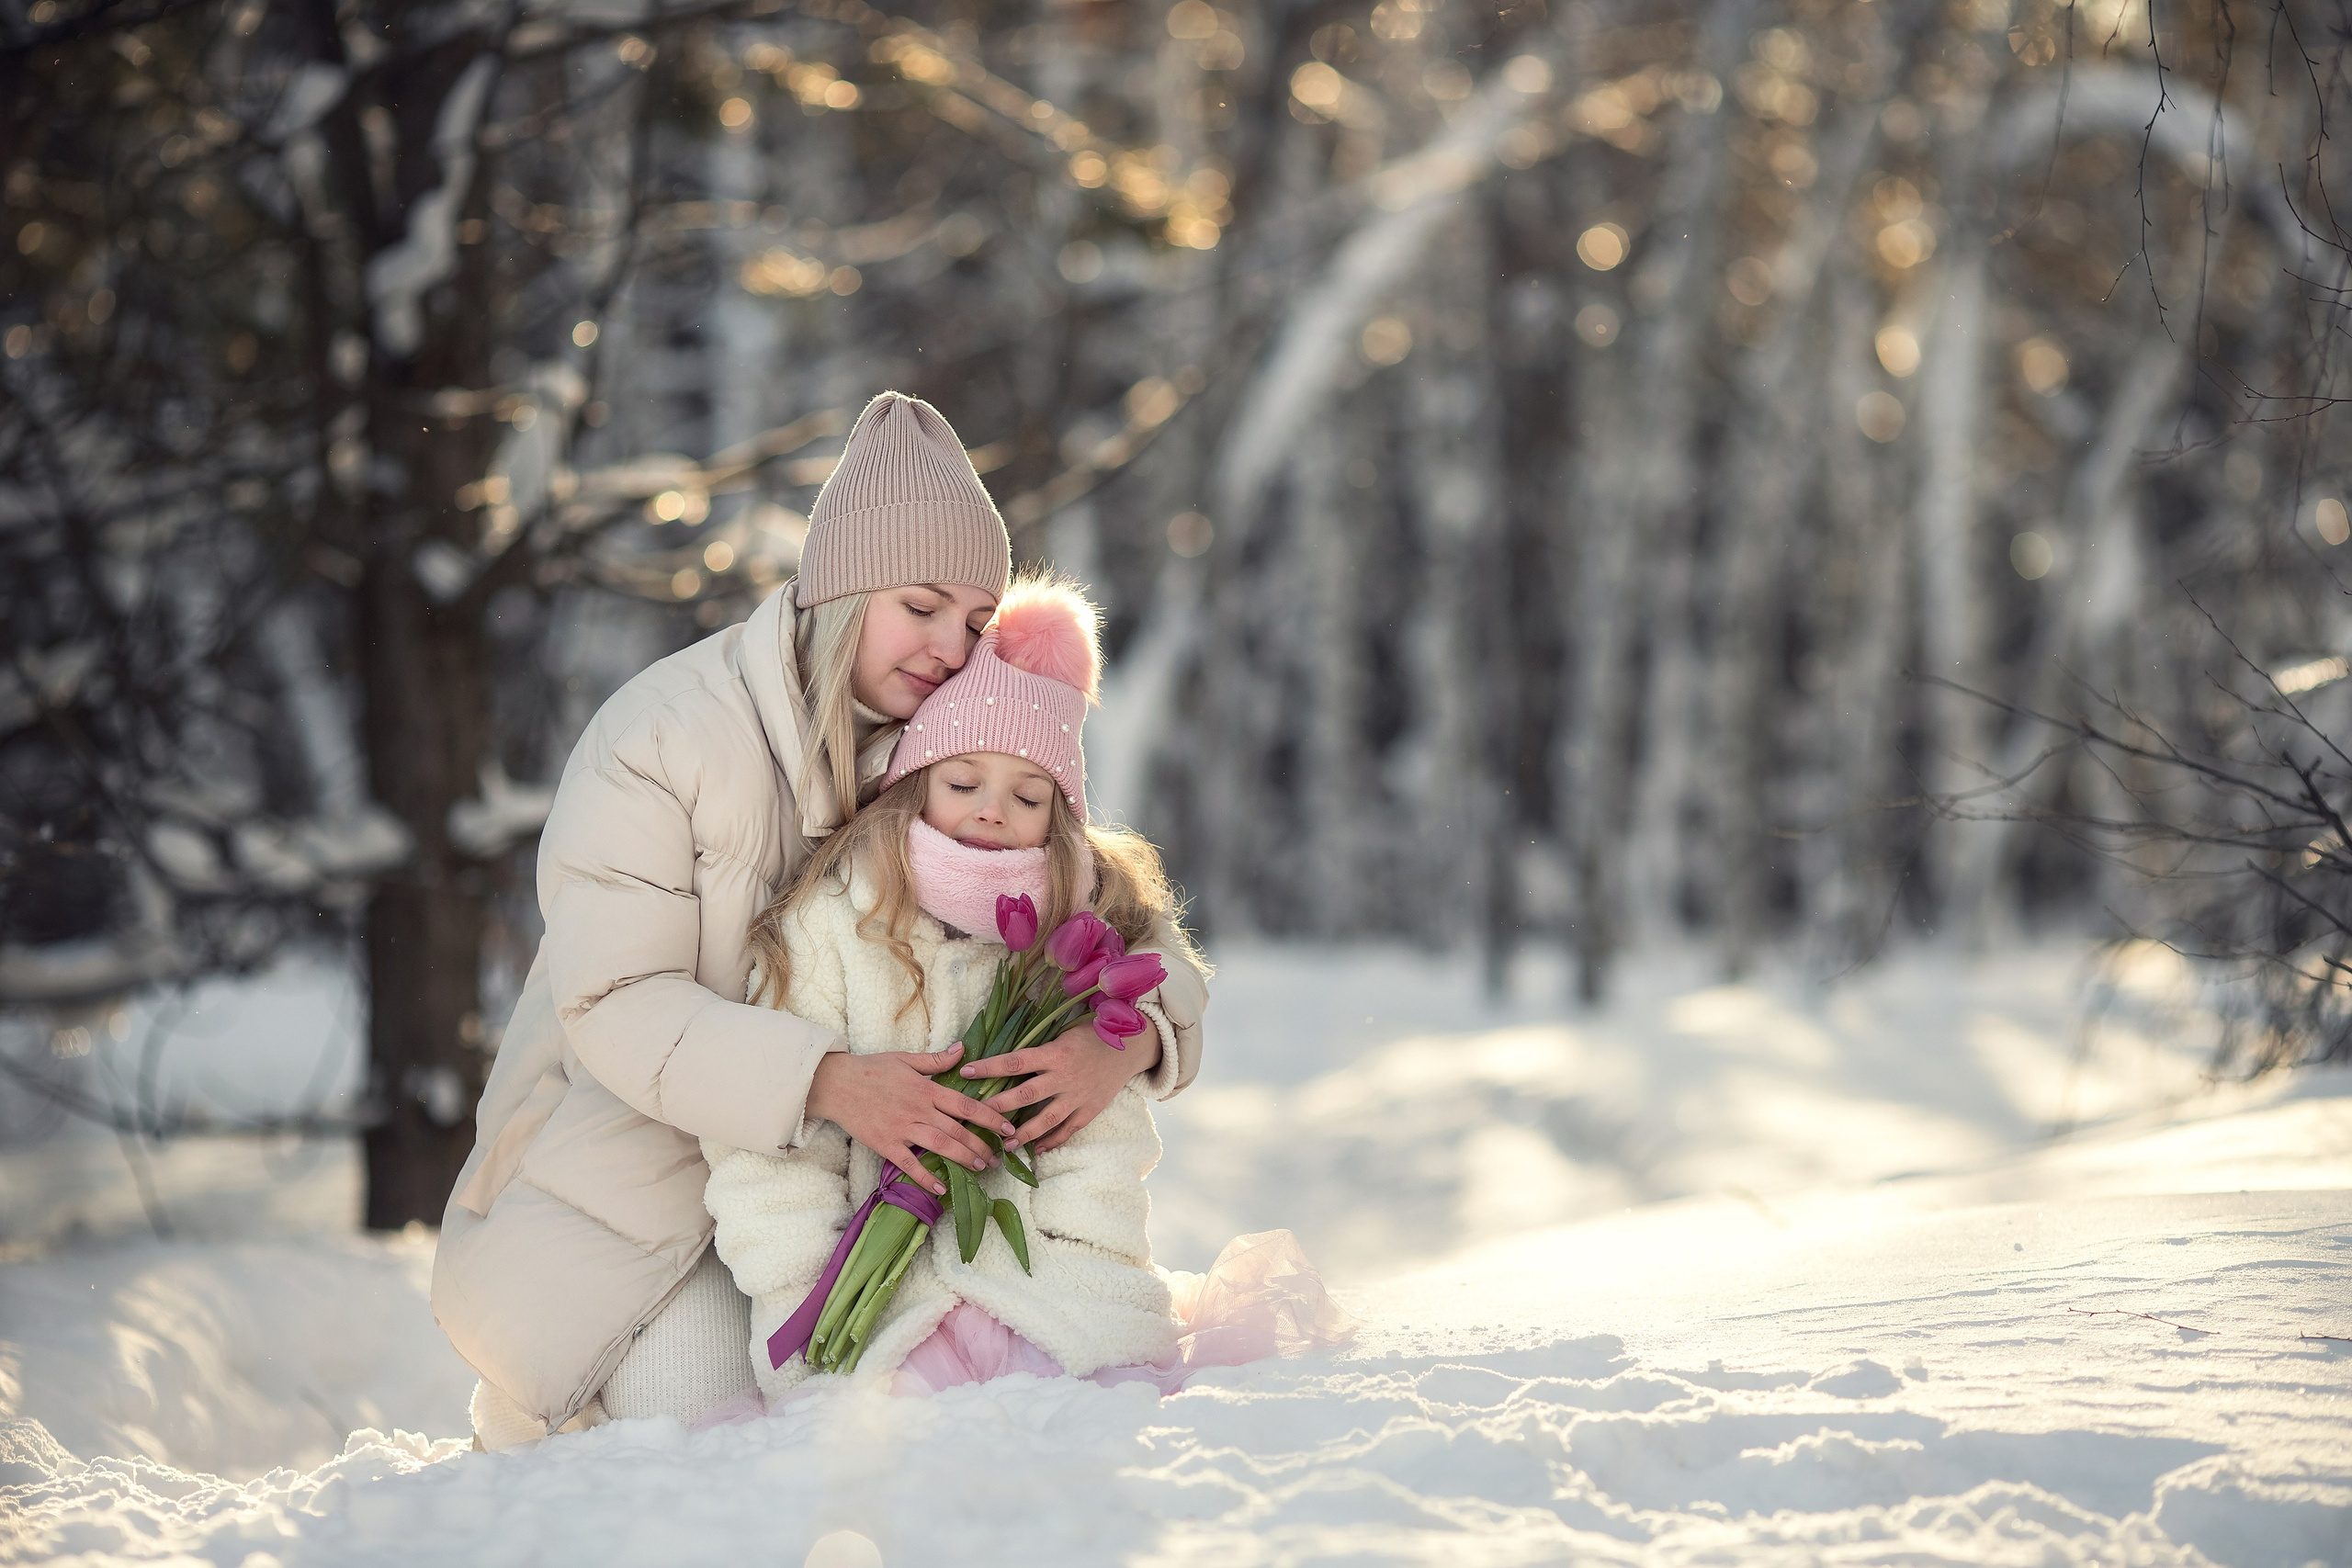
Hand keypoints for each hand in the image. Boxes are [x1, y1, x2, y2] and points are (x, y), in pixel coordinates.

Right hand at [806, 1046, 1016, 1195]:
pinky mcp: (886, 1144)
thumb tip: (963, 1050)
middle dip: (981, 1145)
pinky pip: (909, 1164)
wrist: (836, 1084)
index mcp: (926, 1090)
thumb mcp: (906, 1059)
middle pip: (957, 1130)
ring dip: (962, 1159)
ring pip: (940, 1146)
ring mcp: (902, 1129)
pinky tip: (940, 1188)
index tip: (1007, 1128)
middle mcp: (919, 1110)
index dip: (990, 1117)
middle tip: (998, 1157)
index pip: (965, 1105)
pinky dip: (925, 1177)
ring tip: (979, 1168)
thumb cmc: (872, 1069)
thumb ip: (936, 1060)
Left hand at [965, 1020, 1161, 1153]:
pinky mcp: (1090, 1110)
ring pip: (1046, 1119)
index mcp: (1054, 1053)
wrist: (1129, 1047)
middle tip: (975, 1118)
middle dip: (999, 1107)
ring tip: (1004, 1145)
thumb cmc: (1091, 1034)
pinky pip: (1069, 1130)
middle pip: (1026, 1095)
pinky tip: (1037, 1150)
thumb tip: (1006, 1056)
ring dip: (1024, 1133)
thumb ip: (1039, 1046)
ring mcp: (1077, 1096)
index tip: (965, 1072)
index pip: (1014, 1062)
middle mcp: (1064, 1076)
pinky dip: (1052, 1141)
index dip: (989, 1067)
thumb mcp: (1063, 1032)